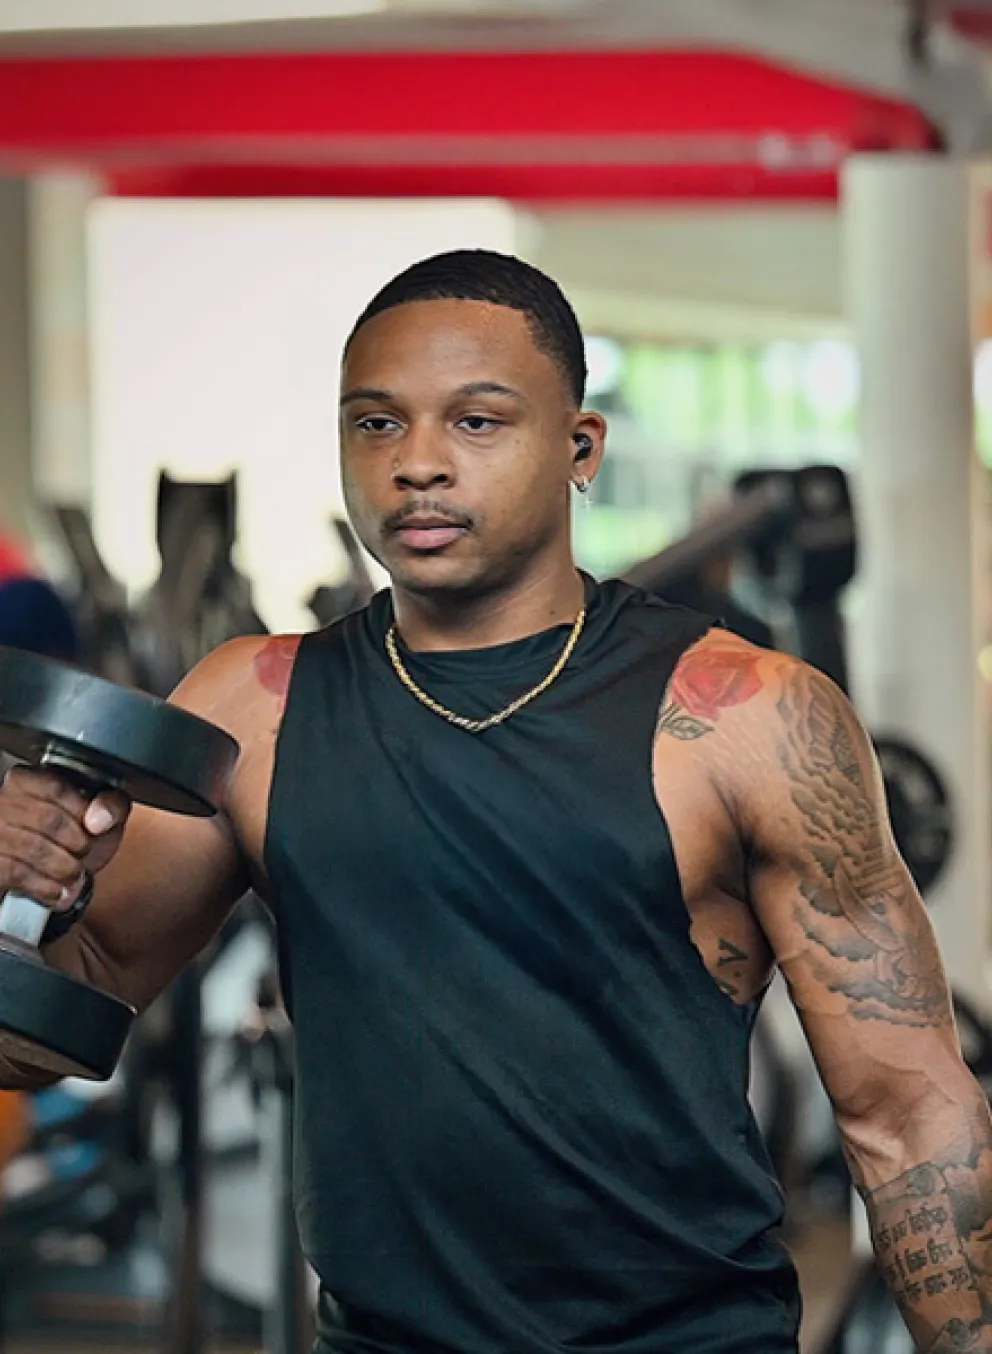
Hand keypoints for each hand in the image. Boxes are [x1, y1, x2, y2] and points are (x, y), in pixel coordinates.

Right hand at [0, 766, 130, 916]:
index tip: (94, 828)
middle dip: (77, 843)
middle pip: (47, 819)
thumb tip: (100, 819)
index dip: (81, 811)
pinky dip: (46, 887)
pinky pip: (16, 872)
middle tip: (84, 854)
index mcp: (27, 781)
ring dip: (64, 868)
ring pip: (32, 847)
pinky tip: (58, 892)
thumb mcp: (101, 816)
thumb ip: (111, 805)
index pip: (55, 786)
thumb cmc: (75, 840)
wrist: (52, 878)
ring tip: (75, 875)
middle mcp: (3, 801)